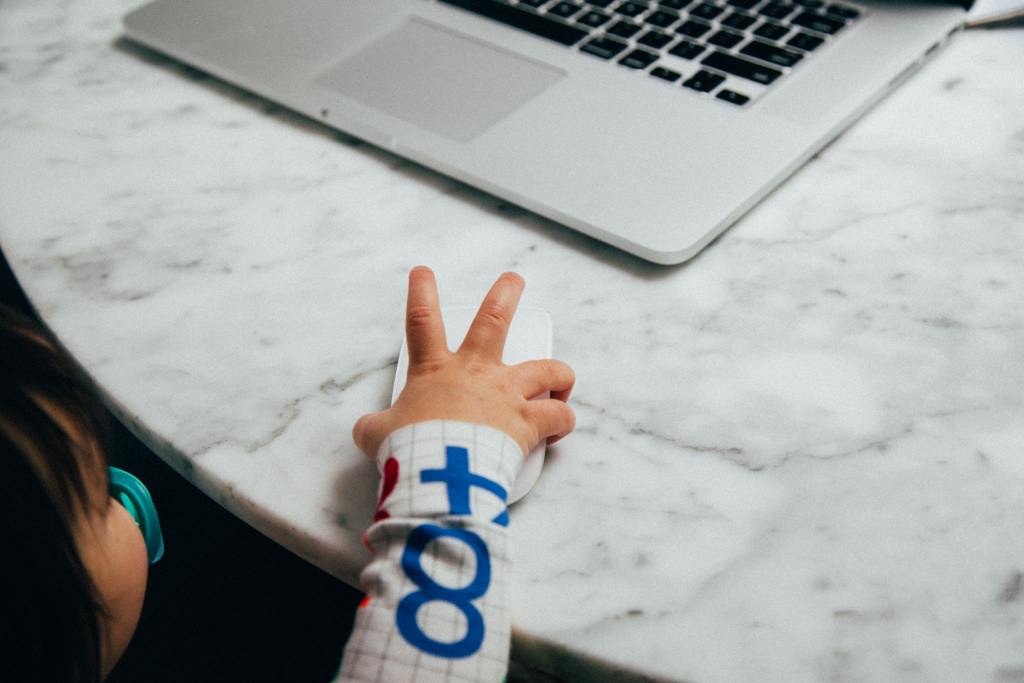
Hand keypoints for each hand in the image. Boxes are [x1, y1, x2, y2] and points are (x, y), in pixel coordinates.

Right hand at [353, 267, 574, 458]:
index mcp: (435, 370)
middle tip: (514, 280)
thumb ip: (375, 426)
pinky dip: (563, 419)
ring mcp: (506, 394)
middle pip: (494, 320)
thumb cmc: (411, 449)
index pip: (422, 320)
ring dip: (559, 372)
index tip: (423, 273)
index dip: (421, 292)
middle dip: (506, 295)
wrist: (440, 471)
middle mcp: (475, 372)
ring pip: (547, 368)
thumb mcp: (378, 434)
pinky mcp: (528, 421)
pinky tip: (560, 427)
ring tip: (562, 377)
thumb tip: (368, 430)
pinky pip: (558, 415)